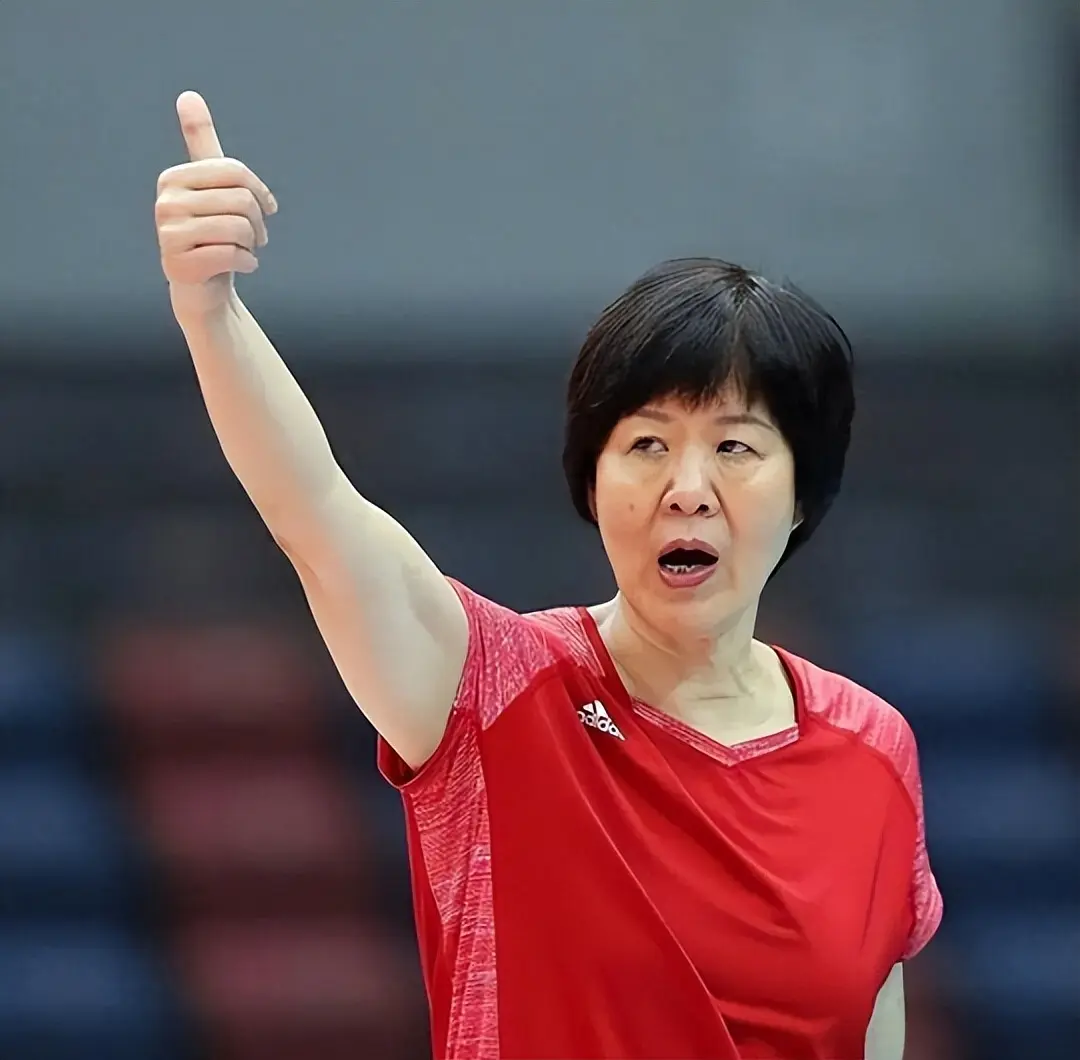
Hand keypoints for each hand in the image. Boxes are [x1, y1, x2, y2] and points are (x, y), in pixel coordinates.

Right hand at [155, 91, 276, 316]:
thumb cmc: (211, 233)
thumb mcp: (210, 186)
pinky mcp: (180, 265)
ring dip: (252, 244)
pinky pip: (232, 254)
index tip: (267, 209)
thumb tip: (188, 94)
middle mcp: (165, 203)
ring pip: (238, 227)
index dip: (260, 192)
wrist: (203, 287)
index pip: (235, 171)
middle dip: (259, 222)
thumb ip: (201, 142)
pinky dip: (249, 262)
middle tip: (257, 238)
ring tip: (245, 250)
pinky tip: (243, 265)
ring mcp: (169, 235)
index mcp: (173, 179)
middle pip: (240, 200)